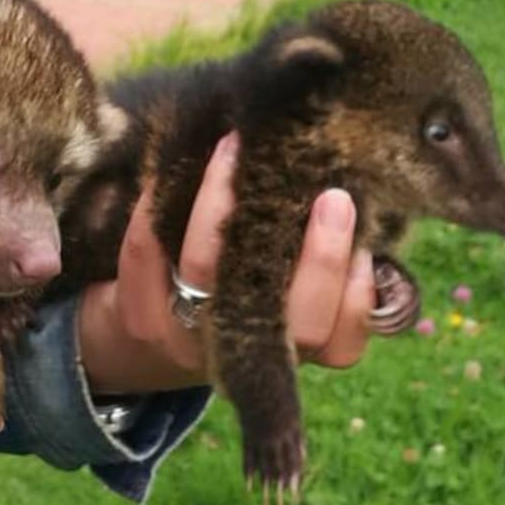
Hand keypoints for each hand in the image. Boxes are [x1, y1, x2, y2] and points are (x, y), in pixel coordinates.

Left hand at [77, 132, 374, 392]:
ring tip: (237, 148)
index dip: (357, 297)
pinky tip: (175, 168)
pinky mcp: (137, 316)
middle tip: (333, 194)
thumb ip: (319, 256)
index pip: (341, 345)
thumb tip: (357, 187)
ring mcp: (185, 340)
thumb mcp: (290, 286)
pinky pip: (145, 255)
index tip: (366, 243)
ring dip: (223, 204)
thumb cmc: (245, 290)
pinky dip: (156, 209)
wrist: (151, 333)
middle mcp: (242, 357)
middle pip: (291, 323)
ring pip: (207, 272)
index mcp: (294, 352)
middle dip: (319, 259)